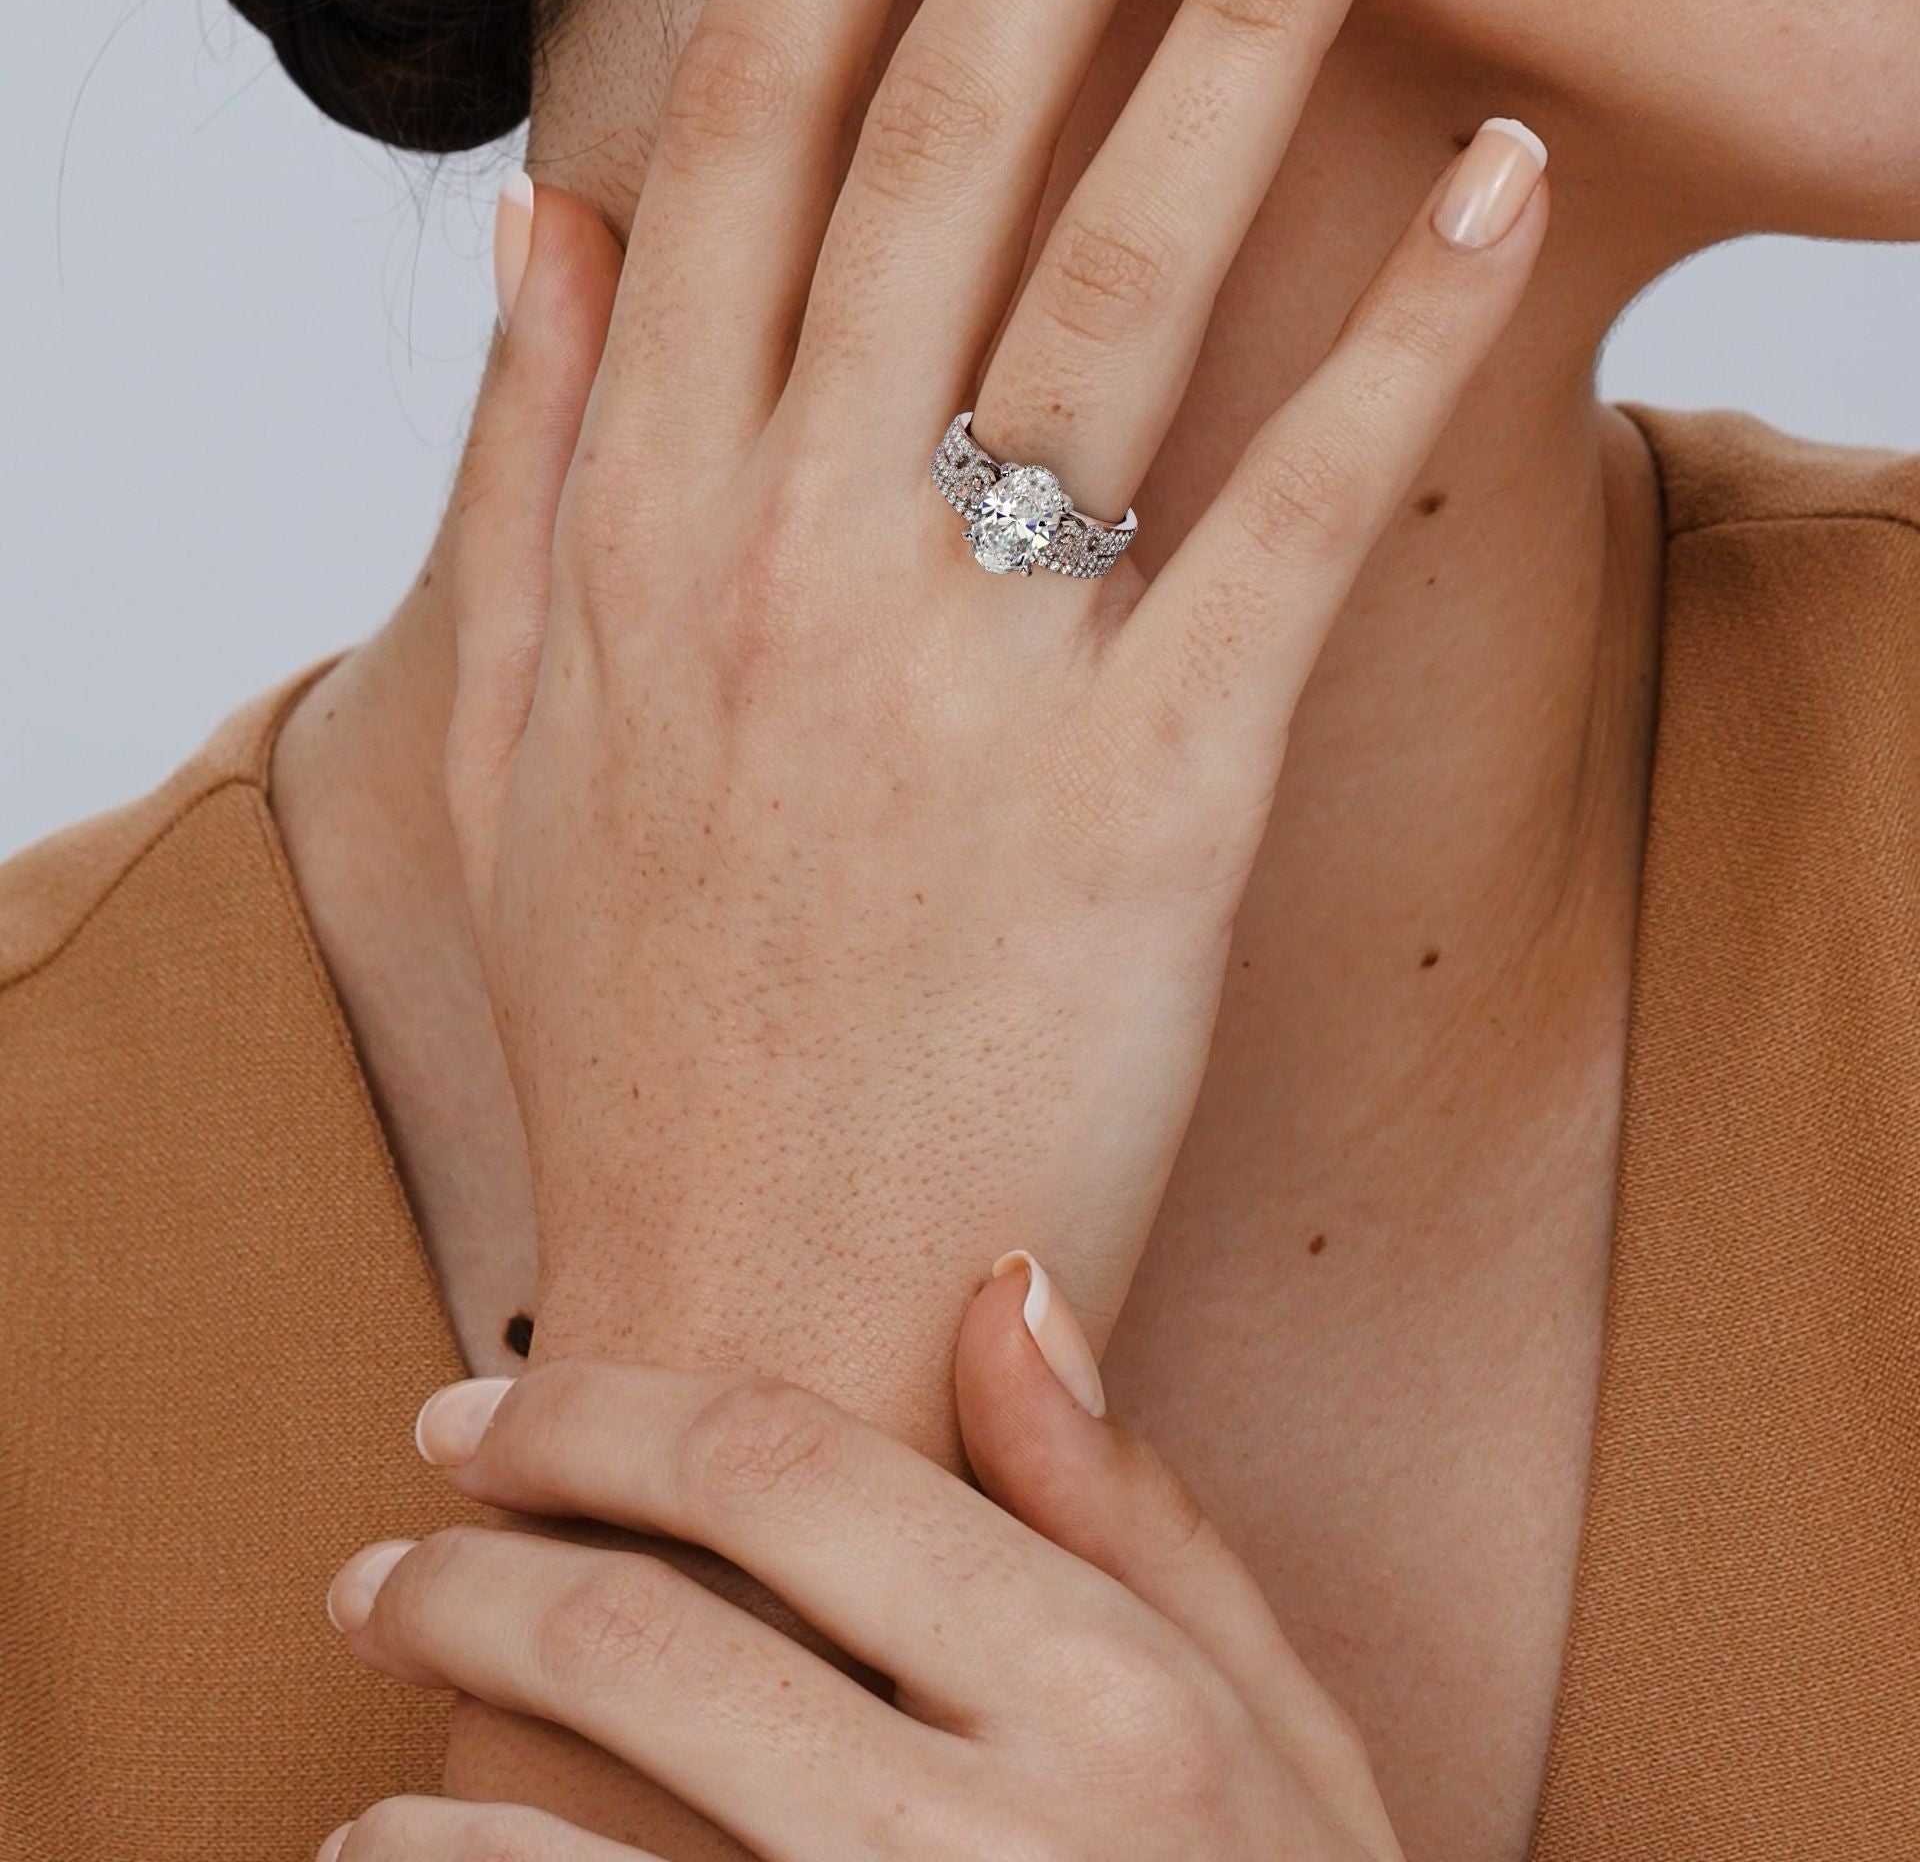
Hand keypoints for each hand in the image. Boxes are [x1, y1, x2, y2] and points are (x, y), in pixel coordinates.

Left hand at [320, 1256, 1402, 1860]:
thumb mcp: (1272, 1712)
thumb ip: (1130, 1505)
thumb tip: (1003, 1284)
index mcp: (1108, 1690)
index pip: (786, 1471)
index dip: (594, 1417)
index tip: (480, 1412)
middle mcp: (996, 1836)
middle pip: (643, 1639)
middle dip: (467, 1579)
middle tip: (380, 1566)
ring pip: (558, 1856)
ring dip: (417, 1796)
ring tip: (367, 1752)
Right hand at [443, 0, 1549, 1414]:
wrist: (754, 1316)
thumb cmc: (634, 1052)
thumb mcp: (504, 758)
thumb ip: (510, 479)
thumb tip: (545, 228)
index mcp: (637, 539)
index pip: (742, 153)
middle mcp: (784, 563)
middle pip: (937, 152)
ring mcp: (960, 677)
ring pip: (1111, 282)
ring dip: (1239, 46)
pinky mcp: (1137, 804)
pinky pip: (1286, 520)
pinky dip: (1399, 341)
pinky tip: (1478, 194)